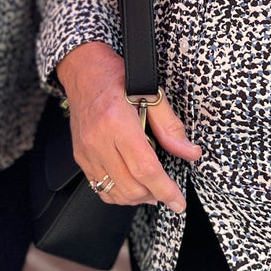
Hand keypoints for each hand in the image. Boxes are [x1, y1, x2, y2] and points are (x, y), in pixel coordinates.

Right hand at [56, 40, 200, 214]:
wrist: (84, 69)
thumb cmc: (117, 77)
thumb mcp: (151, 94)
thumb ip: (170, 127)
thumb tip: (190, 152)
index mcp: (117, 123)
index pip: (145, 168)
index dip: (164, 189)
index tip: (178, 201)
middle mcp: (98, 140)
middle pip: (130, 186)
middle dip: (153, 195)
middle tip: (168, 192)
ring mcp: (86, 150)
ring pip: (113, 192)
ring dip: (136, 197)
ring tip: (150, 190)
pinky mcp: (80, 155)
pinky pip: (98, 186)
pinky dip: (117, 193)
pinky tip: (130, 184)